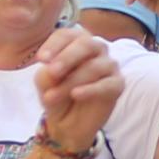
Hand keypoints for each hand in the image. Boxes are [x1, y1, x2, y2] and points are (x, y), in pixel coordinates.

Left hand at [27, 25, 122, 147]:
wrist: (68, 122)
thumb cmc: (57, 93)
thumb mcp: (45, 81)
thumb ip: (48, 72)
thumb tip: (54, 69)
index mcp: (75, 42)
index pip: (67, 35)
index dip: (54, 45)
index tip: (41, 59)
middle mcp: (95, 49)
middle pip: (86, 43)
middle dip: (67, 57)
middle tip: (52, 72)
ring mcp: (109, 65)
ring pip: (94, 66)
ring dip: (71, 81)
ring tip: (52, 97)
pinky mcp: (117, 84)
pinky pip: (108, 84)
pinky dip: (90, 89)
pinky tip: (76, 95)